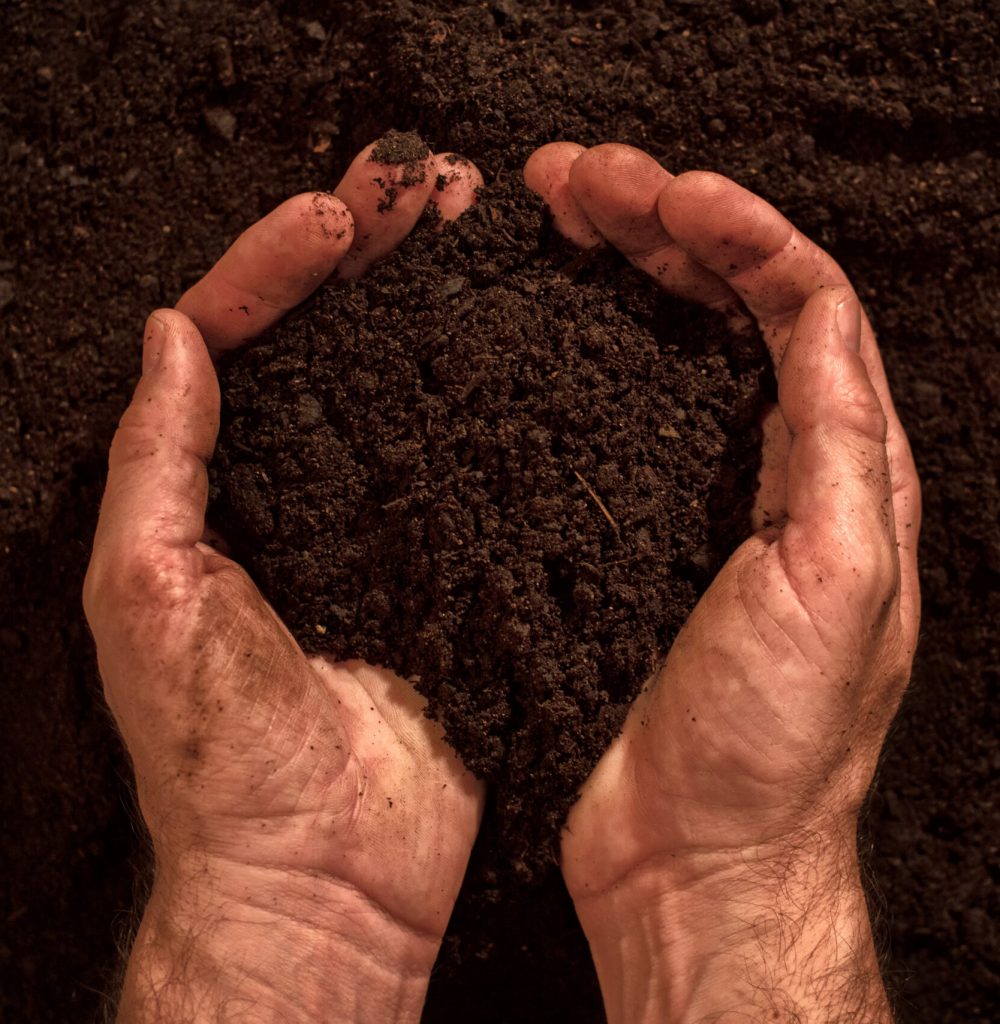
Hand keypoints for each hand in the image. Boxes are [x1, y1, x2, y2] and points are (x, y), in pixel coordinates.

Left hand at [84, 139, 484, 1023]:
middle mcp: (308, 492)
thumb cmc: (224, 759)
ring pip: (411, 385)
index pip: (238, 341)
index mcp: (220, 493)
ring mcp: (389, 524)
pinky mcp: (455, 566)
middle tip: (417, 185)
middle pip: (336, 344)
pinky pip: (475, 465)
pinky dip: (495, 398)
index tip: (333, 222)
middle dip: (371, 257)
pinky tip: (524, 346)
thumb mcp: (147, 595)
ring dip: (438, 306)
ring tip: (475, 233)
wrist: (322, 872)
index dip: (277, 267)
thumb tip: (169, 340)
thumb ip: (154, 464)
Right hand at [525, 143, 919, 1021]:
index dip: (737, 232)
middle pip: (733, 307)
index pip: (803, 307)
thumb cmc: (767, 750)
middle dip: (664, 225)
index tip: (658, 192)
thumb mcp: (838, 585)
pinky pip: (621, 415)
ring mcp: (700, 498)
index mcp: (840, 476)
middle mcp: (777, 473)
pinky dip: (593, 349)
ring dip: (626, 268)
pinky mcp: (629, 532)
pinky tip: (553, 317)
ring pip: (675, 346)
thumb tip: (816, 325)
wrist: (694, 858)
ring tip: (556, 215)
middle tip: (578, 181)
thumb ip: (835, 451)